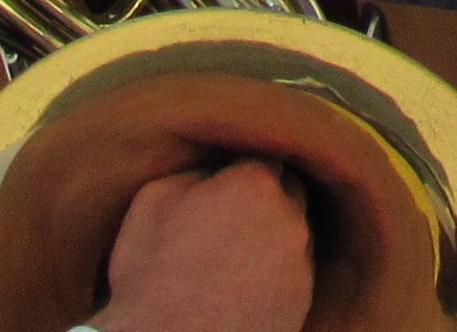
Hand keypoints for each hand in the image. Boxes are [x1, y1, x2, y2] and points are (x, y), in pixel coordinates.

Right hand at [93, 158, 316, 331]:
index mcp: (255, 183)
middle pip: (285, 190)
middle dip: (261, 197)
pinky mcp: (304, 301)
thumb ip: (194, 171)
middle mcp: (290, 217)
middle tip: (226, 218)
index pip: (260, 155)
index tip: (219, 183)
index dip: (237, 169)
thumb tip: (214, 170)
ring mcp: (302, 262)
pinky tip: (244, 284)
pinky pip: (294, 271)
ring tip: (233, 257)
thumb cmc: (154, 279)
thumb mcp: (152, 202)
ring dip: (271, 234)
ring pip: (293, 231)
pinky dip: (276, 271)